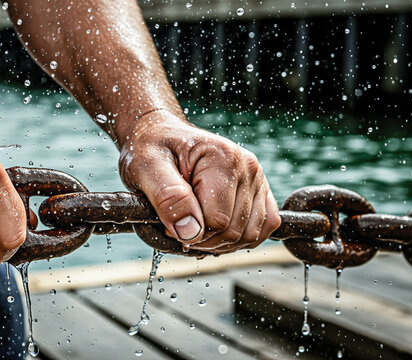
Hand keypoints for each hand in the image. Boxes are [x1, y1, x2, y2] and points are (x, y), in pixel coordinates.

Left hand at [118, 111, 280, 253]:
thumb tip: (191, 233)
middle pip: (234, 231)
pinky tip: (214, 229)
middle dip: (202, 240)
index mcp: (224, 158)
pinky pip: (264, 227)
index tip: (167, 223)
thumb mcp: (147, 167)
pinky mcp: (260, 190)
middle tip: (177, 227)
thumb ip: (169, 197)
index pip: (217, 220)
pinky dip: (239, 238)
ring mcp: (258, 179)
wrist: (161, 135)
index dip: (189, 232)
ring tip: (194, 227)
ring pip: (250, 235)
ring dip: (220, 243)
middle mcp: (248, 167)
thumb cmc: (153, 148)